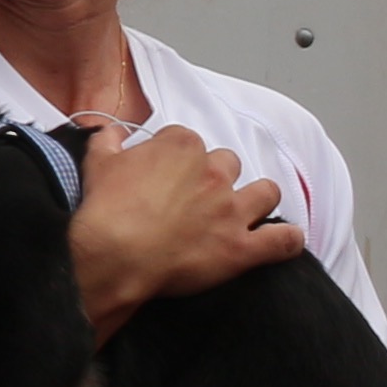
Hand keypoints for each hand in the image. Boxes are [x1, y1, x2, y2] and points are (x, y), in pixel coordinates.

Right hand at [67, 123, 301, 324]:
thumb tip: (114, 132)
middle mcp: (214, 172)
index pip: (187, 140)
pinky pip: (284, 240)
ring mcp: (233, 209)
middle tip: (196, 197)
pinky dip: (289, 240)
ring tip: (244, 211)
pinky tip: (286, 240)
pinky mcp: (242, 247)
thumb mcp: (97, 163)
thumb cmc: (104, 208)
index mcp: (182, 147)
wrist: (116, 255)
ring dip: (258, 199)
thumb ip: (109, 140)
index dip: (175, 157)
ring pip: (266, 192)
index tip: (164, 173)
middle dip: (217, 176)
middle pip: (228, 163)